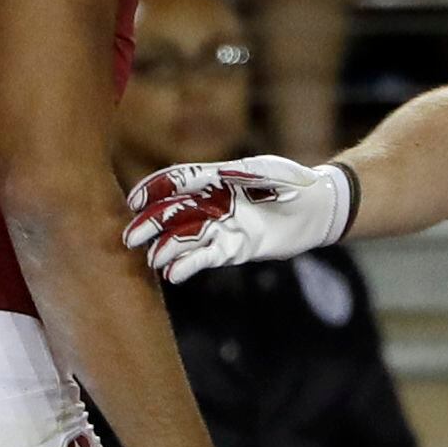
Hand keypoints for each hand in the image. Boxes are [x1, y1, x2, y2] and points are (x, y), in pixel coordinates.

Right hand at [124, 156, 353, 282]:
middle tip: (130, 237)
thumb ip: (244, 174)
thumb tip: (216, 175)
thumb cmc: (295, 182)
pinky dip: (188, 265)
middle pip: (174, 212)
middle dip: (151, 223)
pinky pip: (205, 257)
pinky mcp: (232, 249)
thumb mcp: (271, 172)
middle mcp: (212, 203)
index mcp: (216, 178)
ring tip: (151, 260)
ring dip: (166, 248)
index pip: (177, 181)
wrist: (317, 210)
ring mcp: (220, 227)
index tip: (134, 200)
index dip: (154, 189)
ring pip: (185, 238)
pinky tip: (172, 274)